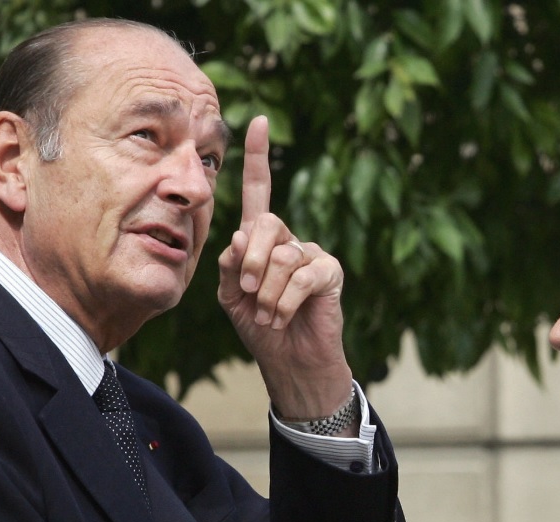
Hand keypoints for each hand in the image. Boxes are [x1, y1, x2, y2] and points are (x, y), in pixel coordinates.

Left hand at [217, 116, 353, 425]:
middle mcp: (288, 240)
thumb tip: (242, 234)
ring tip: (266, 316)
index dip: (256, 158)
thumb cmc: (260, 329)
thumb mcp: (231, 296)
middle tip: (246, 291)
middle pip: (266, 223)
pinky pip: (302, 275)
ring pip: (282, 255)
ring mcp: (311, 254)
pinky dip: (285, 301)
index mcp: (262, 240)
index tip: (257, 121)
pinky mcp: (330, 274)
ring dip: (266, 291)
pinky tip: (281, 318)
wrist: (289, 362)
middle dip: (251, 259)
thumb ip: (230, 264)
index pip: (257, 192)